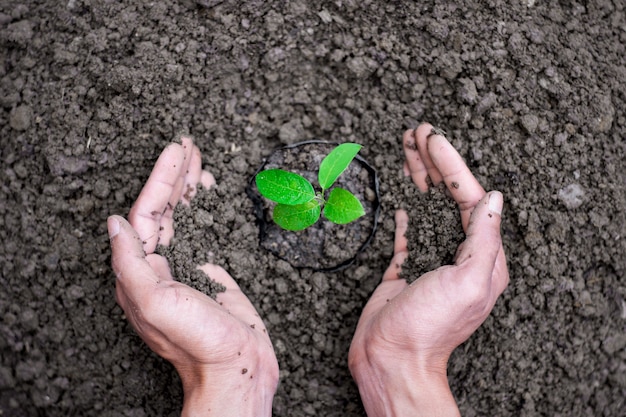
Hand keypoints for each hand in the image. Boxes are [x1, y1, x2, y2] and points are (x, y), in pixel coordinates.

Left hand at [108, 137, 278, 416]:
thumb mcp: (157, 304)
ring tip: (197, 158)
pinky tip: (210, 192)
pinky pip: (204, 229)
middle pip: (164, 209)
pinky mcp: (210, 270)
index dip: (160, 180)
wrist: (238, 367)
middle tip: (187, 144)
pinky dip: (206, 207)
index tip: (175, 151)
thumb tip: (114, 223)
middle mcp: (159, 266)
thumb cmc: (198, 342)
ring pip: (183, 216)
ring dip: (188, 186)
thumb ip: (132, 263)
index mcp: (141, 273)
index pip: (147, 214)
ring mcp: (185, 266)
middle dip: (174, 175)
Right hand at [348, 124, 508, 416]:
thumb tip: (494, 198)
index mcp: (480, 257)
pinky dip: (408, 208)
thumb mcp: (467, 281)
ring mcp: (430, 257)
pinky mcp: (405, 266)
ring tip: (407, 147)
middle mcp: (458, 253)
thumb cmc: (429, 327)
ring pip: (427, 207)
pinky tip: (406, 193)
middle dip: (433, 162)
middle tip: (418, 131)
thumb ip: (483, 238)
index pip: (469, 198)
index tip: (433, 138)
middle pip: (448, 196)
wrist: (390, 358)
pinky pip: (409, 230)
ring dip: (419, 177)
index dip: (452, 165)